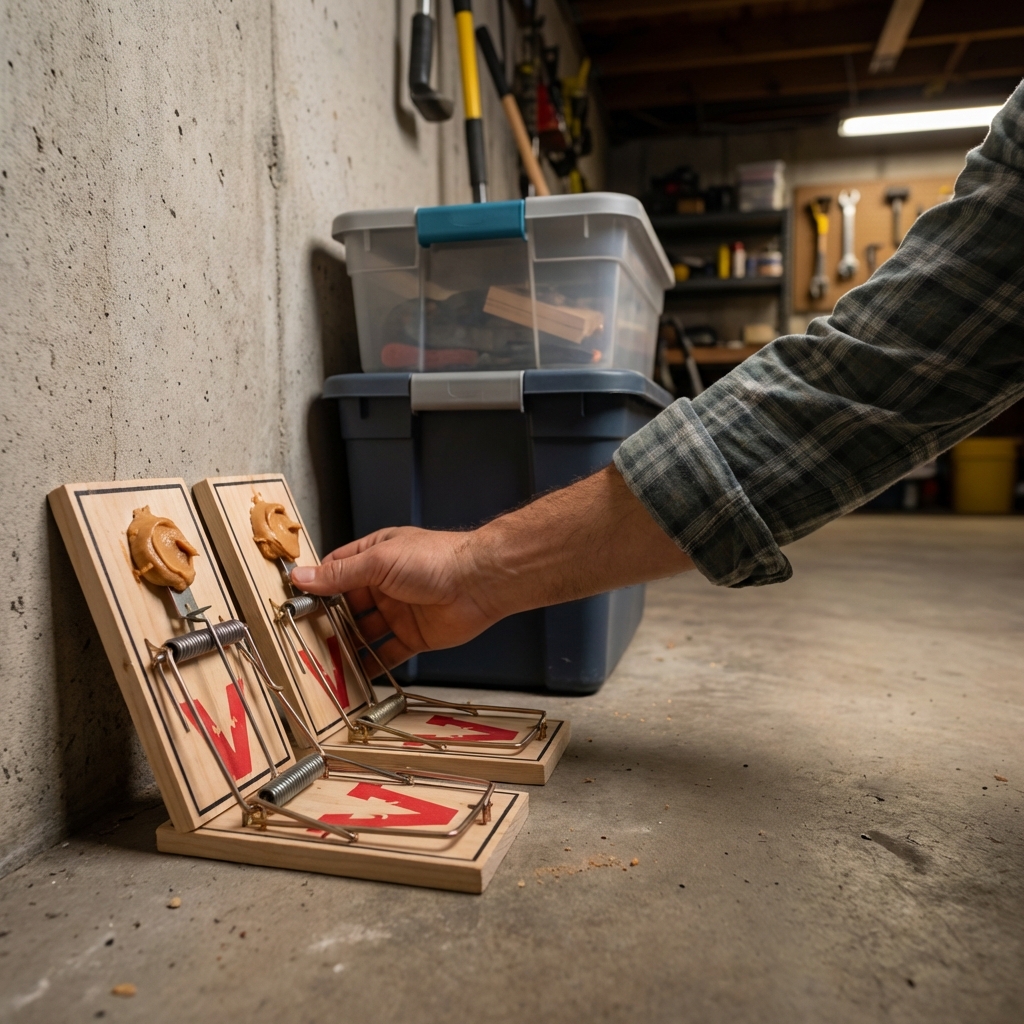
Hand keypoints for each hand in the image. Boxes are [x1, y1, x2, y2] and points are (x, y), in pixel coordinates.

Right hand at [290, 526, 503, 670]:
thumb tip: (303, 576)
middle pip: (348, 606)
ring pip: (364, 632)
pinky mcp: (413, 636)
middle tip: (304, 639)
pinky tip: (354, 676)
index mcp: (376, 556)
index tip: (294, 604)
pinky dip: (371, 665)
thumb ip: (340, 574)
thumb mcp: (379, 561)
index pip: (337, 571)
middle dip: (328, 622)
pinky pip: (386, 653)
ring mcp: (399, 611)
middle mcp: (386, 584)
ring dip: (346, 646)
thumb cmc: (434, 560)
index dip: (317, 587)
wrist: (479, 582)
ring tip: (322, 662)